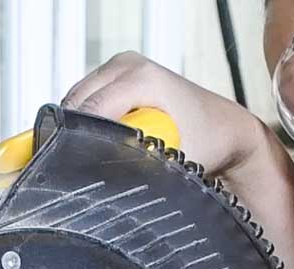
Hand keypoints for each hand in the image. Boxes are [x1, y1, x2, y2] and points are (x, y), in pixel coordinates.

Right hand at [64, 52, 271, 183]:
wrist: (223, 128)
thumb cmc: (207, 141)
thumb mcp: (174, 160)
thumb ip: (138, 165)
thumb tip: (105, 178)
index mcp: (141, 78)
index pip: (89, 110)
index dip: (75, 140)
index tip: (70, 167)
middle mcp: (128, 64)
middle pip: (78, 102)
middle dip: (73, 134)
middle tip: (76, 166)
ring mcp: (120, 65)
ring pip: (78, 99)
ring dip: (79, 127)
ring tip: (89, 153)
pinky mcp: (117, 73)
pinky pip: (87, 98)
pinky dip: (87, 119)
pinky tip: (98, 139)